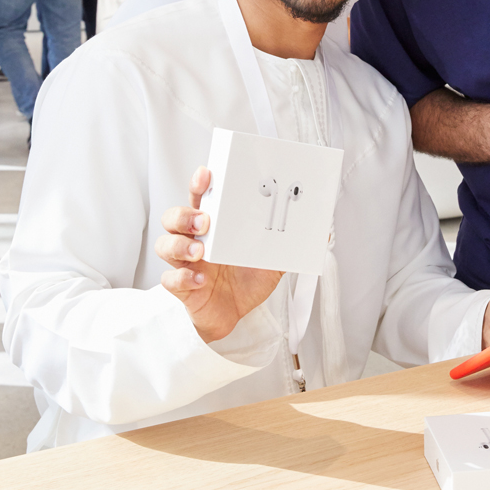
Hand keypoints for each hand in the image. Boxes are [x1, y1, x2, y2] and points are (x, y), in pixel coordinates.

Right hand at [157, 166, 283, 343]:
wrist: (235, 315)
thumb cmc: (246, 281)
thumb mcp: (272, 260)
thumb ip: (290, 244)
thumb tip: (324, 233)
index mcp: (215, 227)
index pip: (200, 198)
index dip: (199, 184)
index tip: (206, 173)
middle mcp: (195, 241)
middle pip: (174, 217)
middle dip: (186, 215)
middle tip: (205, 220)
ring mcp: (185, 263)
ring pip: (165, 245)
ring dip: (181, 244)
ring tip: (201, 251)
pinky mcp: (181, 288)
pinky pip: (170, 279)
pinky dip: (183, 277)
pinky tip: (200, 279)